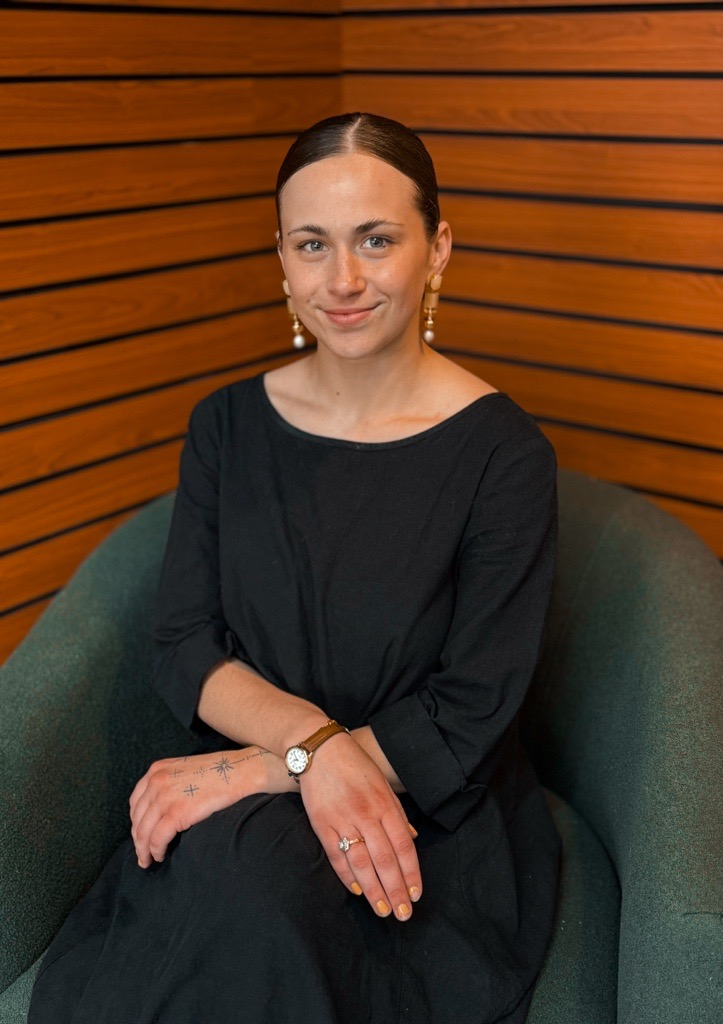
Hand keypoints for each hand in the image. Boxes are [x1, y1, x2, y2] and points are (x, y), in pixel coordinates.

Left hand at [129, 747, 272, 866]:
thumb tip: (162, 809)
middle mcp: (157, 781)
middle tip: (142, 854)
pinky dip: (155, 851)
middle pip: (137, 818)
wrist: (241, 771)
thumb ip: (170, 784)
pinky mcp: (177, 813)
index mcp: (157, 769)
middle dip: (137, 839)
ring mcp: (165, 797)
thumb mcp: (186, 770)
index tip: (140, 834)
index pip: (136, 801)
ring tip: (148, 860)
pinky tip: (160, 856)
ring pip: (143, 831)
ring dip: (143, 850)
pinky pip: (157, 838)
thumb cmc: (220, 772)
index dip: (136, 821)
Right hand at [298, 734, 421, 921]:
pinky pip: (336, 855)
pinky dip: (347, 875)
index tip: (416, 894)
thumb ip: (397, 813)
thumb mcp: (382, 784)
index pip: (403, 846)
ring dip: (374, 890)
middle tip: (403, 914)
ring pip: (362, 862)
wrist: (320, 749)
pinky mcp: (322, 824)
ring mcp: (343, 820)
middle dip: (396, 889)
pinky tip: (357, 890)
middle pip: (385, 859)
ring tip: (383, 910)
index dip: (411, 872)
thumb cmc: (356, 765)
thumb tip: (411, 839)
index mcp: (385, 804)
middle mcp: (366, 814)